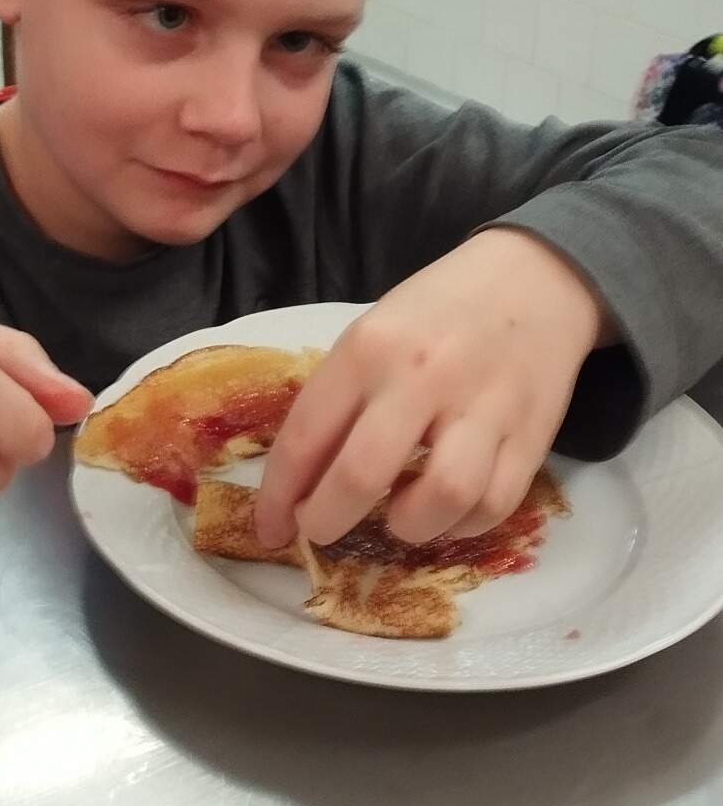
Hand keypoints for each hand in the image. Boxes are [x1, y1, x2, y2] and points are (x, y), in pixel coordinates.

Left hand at [256, 231, 604, 552]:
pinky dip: (463, 524)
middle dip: (326, 521)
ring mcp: (483, 408)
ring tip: (399, 515)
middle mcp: (422, 377)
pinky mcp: (532, 435)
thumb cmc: (439, 310)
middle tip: (321, 528)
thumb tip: (302, 480)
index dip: (279, 497)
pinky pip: (493, 505)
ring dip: (408, 527)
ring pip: (439, 499)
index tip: (270, 528)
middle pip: (361, 477)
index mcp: (369, 348)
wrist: (534, 277)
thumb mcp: (373, 332)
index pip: (306, 437)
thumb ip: (340, 398)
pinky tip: (448, 510)